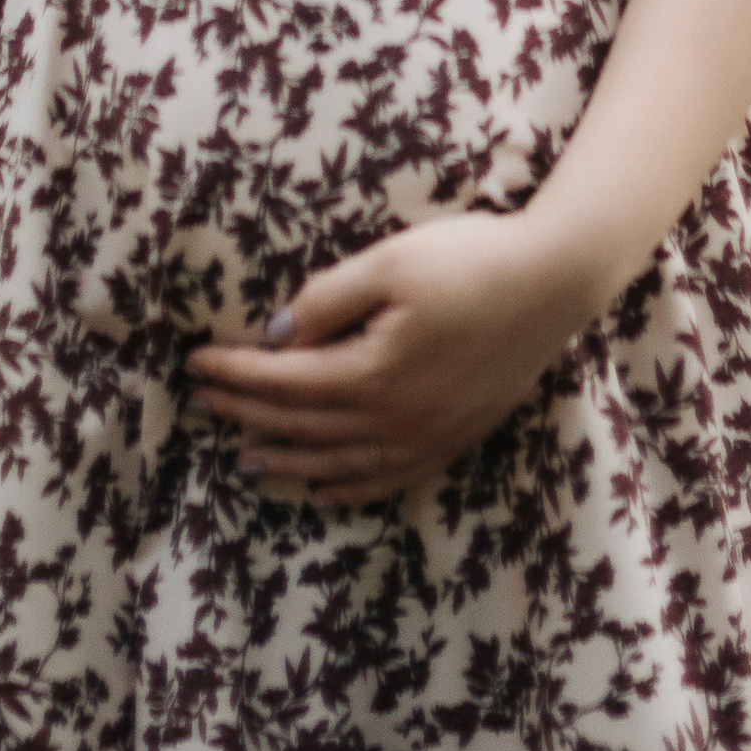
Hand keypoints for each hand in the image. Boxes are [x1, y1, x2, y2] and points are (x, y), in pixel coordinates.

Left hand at [184, 211, 592, 503]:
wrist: (557, 282)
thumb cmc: (472, 260)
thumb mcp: (391, 262)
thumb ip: (327, 300)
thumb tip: (274, 335)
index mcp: (372, 374)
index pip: (283, 382)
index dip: (234, 375)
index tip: (193, 365)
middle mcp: (395, 420)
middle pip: (303, 426)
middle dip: (246, 416)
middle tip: (199, 409)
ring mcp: (428, 437)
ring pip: (339, 463)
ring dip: (287, 462)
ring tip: (245, 462)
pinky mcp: (456, 438)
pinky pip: (389, 480)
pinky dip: (349, 489)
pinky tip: (326, 491)